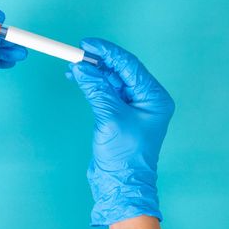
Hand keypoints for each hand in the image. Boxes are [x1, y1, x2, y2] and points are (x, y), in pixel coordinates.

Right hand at [67, 38, 173, 225]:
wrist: (121, 184)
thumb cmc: (124, 156)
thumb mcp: (110, 118)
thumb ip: (96, 90)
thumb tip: (82, 68)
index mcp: (154, 97)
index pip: (129, 65)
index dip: (107, 52)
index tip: (87, 44)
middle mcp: (147, 99)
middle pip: (121, 71)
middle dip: (98, 62)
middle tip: (78, 53)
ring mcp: (133, 107)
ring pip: (112, 81)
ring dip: (93, 73)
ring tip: (73, 66)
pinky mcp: (120, 115)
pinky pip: (106, 93)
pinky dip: (93, 86)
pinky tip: (79, 79)